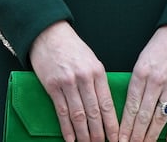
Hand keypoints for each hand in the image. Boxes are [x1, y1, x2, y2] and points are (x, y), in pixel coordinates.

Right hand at [30, 21, 118, 141]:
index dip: (112, 124)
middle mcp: (84, 78)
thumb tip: (104, 107)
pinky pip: (61, 111)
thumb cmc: (72, 48)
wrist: (49, 34)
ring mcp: (67, 82)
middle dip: (99, 134)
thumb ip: (98, 81)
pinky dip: (66, 128)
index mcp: (97, 71)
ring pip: (78, 115)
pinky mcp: (52, 86)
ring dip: (83, 134)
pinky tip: (70, 139)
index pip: (107, 103)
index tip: (116, 138)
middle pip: (93, 112)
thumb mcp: (91, 60)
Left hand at [119, 26, 166, 141]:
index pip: (131, 105)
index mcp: (141, 72)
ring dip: (151, 135)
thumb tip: (131, 106)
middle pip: (144, 114)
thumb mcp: (142, 58)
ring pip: (160, 116)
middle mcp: (156, 80)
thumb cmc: (160, 44)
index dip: (125, 125)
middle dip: (135, 134)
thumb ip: (137, 80)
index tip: (119, 139)